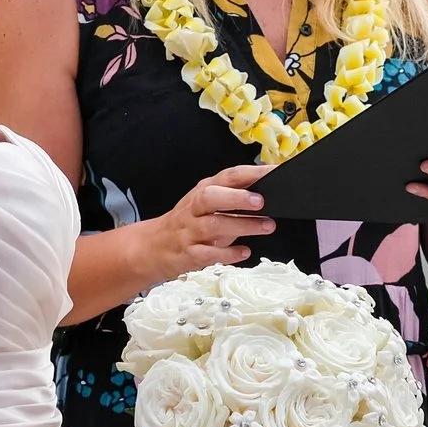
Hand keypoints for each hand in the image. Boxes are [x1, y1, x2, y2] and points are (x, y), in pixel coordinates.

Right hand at [151, 163, 274, 277]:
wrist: (154, 246)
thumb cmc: (189, 222)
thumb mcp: (209, 204)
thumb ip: (235, 197)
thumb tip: (270, 194)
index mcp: (204, 190)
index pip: (228, 176)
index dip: (252, 173)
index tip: (273, 173)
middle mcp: (195, 208)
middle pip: (212, 197)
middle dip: (237, 198)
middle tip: (261, 202)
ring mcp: (190, 230)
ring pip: (214, 225)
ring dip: (242, 225)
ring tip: (266, 226)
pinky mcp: (189, 253)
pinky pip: (208, 253)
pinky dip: (227, 253)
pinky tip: (244, 252)